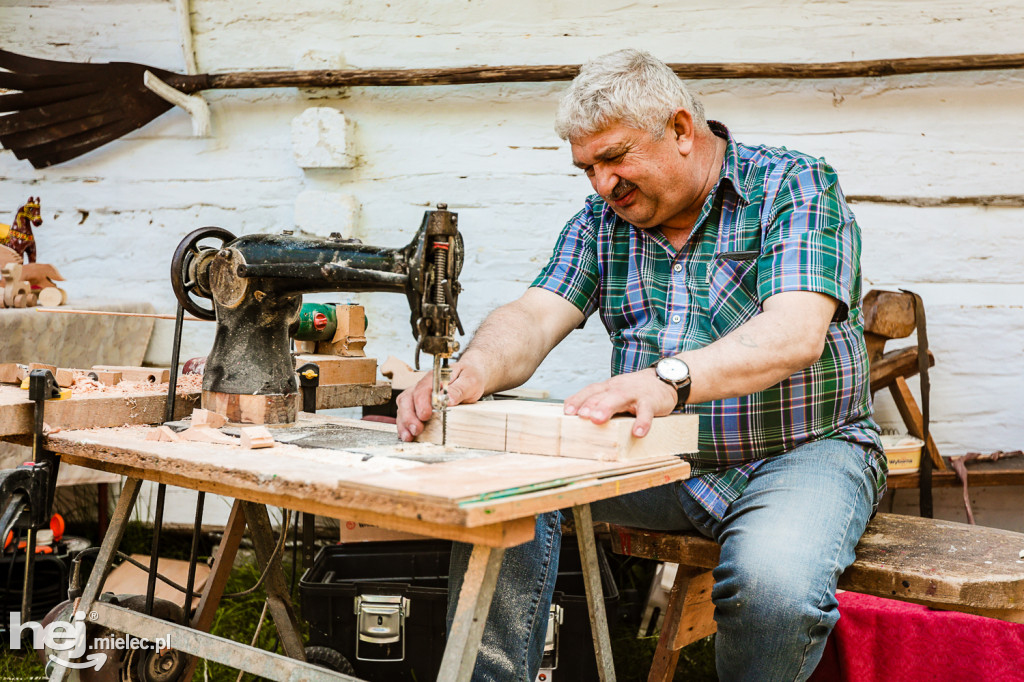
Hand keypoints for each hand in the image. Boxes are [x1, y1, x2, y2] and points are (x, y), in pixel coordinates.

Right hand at [395, 361, 486, 441]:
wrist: (469, 378)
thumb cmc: (468, 378)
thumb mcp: (470, 381)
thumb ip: (459, 389)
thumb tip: (448, 400)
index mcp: (434, 378)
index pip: (422, 389)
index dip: (421, 403)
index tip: (425, 416)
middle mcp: (422, 386)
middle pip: (407, 399)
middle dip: (409, 416)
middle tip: (416, 429)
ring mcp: (418, 396)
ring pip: (403, 408)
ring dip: (404, 423)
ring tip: (408, 436)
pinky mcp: (418, 406)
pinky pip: (406, 415)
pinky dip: (404, 426)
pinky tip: (407, 436)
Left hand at [563, 369, 677, 436]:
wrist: (664, 379)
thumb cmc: (634, 391)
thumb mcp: (615, 393)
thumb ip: (599, 401)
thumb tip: (576, 417)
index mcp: (608, 387)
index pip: (590, 391)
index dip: (578, 400)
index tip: (567, 411)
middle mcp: (619, 388)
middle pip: (602, 394)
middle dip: (589, 404)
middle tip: (580, 416)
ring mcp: (635, 394)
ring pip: (620, 398)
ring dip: (607, 408)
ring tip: (597, 420)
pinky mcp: (651, 402)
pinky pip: (646, 412)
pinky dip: (642, 422)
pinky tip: (638, 432)